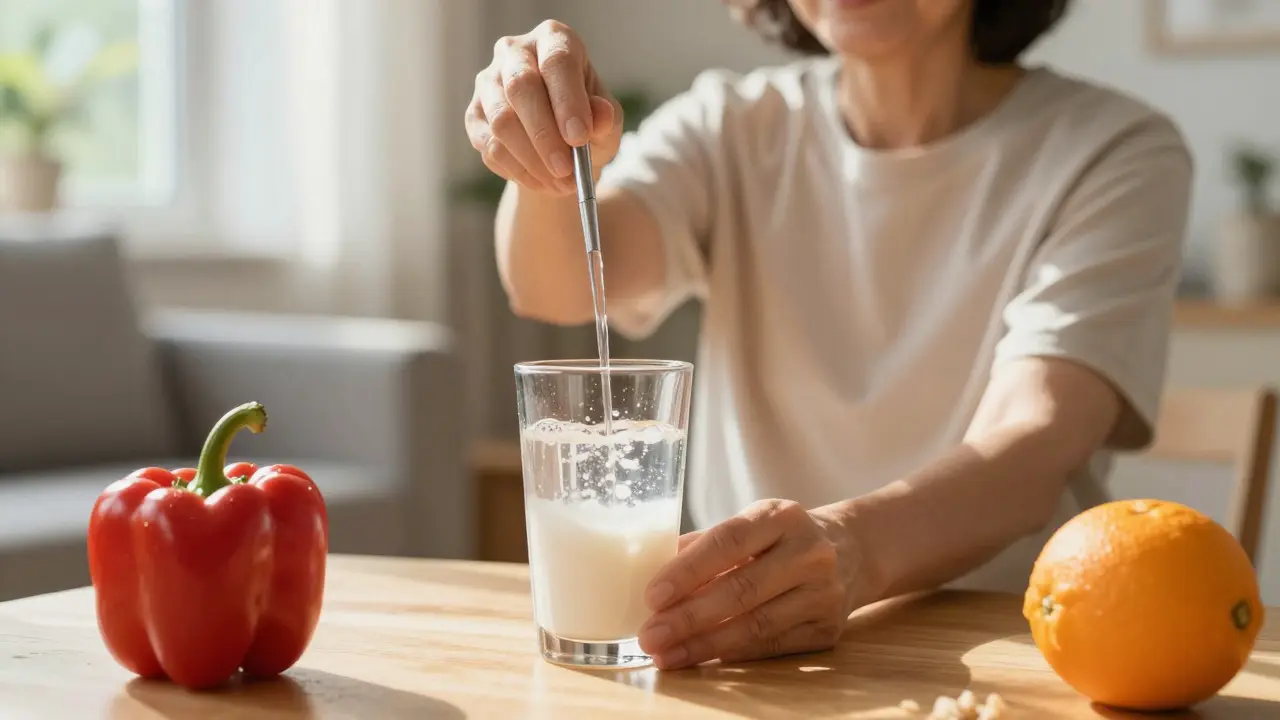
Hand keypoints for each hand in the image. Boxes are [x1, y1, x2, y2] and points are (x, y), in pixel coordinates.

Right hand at [464, 20, 623, 196]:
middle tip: (566, 170)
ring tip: (561, 184)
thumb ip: (606, 118)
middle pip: (521, 87)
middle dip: (545, 135)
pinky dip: (518, 171)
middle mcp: (515, 52)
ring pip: (501, 121)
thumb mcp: (606, 121)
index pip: (556, 61)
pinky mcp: (474, 114)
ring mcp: (488, 82)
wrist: (559, 142)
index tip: (579, 137)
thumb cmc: (586, 121)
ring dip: (532, 160)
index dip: (567, 100)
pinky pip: (490, 146)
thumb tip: (600, 116)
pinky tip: (542, 182)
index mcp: (554, 39)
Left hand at [638, 500, 862, 669]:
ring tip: (667, 654)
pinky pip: (772, 646)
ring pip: (756, 625)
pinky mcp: (828, 630)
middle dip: (688, 617)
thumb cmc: (781, 538)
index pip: (728, 543)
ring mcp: (824, 593)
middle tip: (650, 635)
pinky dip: (733, 655)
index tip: (652, 596)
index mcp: (782, 516)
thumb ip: (704, 545)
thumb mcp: (750, 524)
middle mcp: (809, 552)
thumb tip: (650, 570)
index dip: (687, 571)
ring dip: (704, 645)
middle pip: (741, 590)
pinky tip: (701, 660)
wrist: (851, 551)